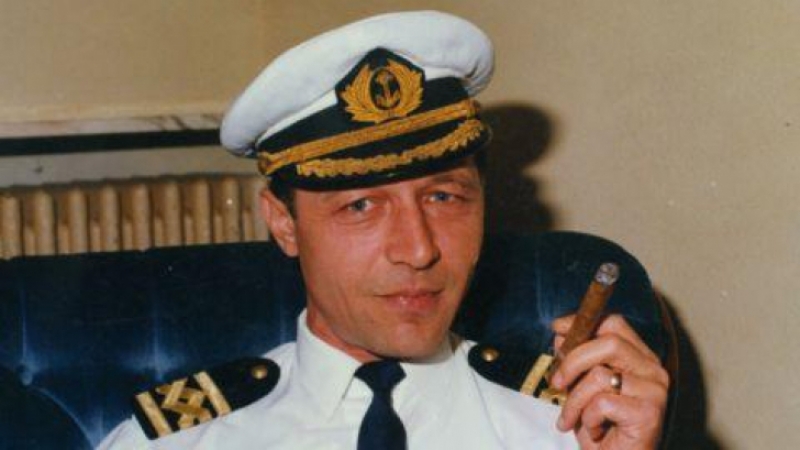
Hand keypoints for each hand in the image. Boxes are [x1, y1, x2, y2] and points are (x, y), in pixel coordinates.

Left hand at [550, 314, 668, 449]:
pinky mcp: (648, 413)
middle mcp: (653, 370)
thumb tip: (560, 335)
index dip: (583, 324)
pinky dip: (588, 419)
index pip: (614, 324)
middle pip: (609, 342)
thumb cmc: (602, 427)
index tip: (557, 329)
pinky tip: (594, 432)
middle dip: (573, 360)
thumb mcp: (582, 388)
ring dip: (574, 401)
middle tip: (556, 383)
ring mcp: (654, 391)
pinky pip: (602, 404)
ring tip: (571, 419)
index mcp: (640, 358)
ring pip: (599, 376)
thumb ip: (577, 361)